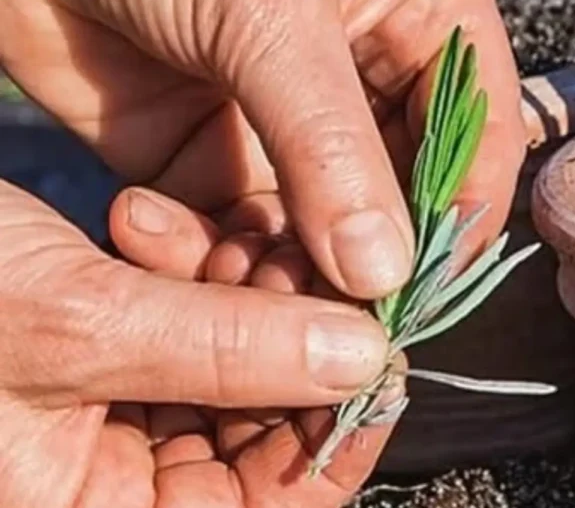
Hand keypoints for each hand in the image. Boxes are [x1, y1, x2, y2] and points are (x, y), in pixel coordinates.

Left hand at [0, 0, 525, 301]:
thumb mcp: (267, 13)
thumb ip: (331, 144)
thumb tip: (385, 273)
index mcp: (424, 13)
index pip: (476, 138)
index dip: (457, 217)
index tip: (415, 288)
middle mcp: (371, 78)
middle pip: (404, 199)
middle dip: (365, 257)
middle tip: (326, 309)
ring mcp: (295, 128)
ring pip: (325, 234)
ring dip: (291, 271)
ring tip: (243, 277)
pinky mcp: (221, 163)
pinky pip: (246, 237)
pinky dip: (224, 262)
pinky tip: (181, 245)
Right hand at [0, 180, 399, 507]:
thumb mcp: (73, 327)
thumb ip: (227, 352)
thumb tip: (362, 362)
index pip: (268, 507)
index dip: (336, 436)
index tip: (376, 353)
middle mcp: (110, 478)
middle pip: (261, 427)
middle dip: (285, 337)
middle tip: (285, 265)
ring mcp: (111, 409)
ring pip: (236, 360)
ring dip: (237, 288)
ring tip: (197, 233)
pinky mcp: (106, 345)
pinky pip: (190, 316)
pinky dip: (188, 266)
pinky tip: (140, 221)